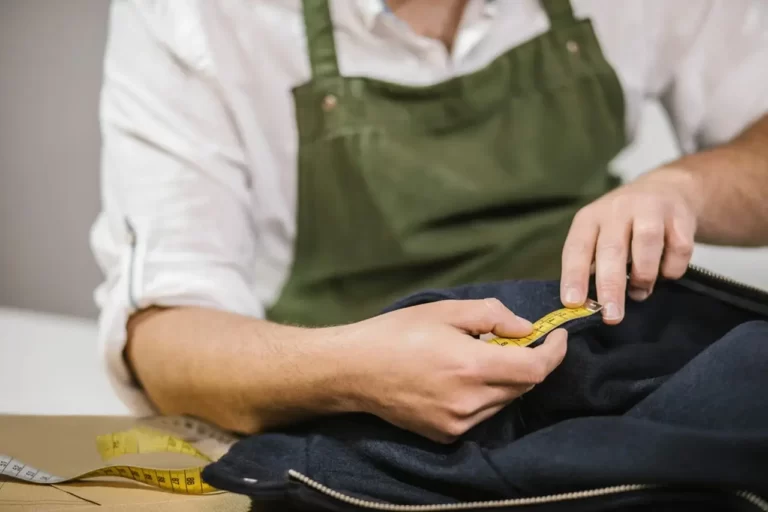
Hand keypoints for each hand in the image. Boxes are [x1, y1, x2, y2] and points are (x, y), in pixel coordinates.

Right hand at [335, 299, 567, 442]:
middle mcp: (471, 402)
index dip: (554, 353)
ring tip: (477, 358)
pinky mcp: (445, 435)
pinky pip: (480, 415)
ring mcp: (458, 424)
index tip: (556, 337)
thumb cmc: (397, 333)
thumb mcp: (445, 311)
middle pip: (522, 386)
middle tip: (510, 340)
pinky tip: (459, 379)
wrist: (353, 370)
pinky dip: (483, 396)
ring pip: (503, 402)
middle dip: (527, 362)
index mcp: (472, 367)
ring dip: (504, 380)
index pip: (535, 369)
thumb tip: (525, 330)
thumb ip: (492, 316)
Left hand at [560, 167, 700, 323]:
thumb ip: (593, 266)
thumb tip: (586, 306)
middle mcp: (617, 210)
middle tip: (611, 315)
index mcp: (589, 218)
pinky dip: (672, 269)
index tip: (573, 303)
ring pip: (647, 244)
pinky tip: (664, 272)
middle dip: (611, 286)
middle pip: (612, 249)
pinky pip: (679, 248)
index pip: (577, 248)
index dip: (574, 276)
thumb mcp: (598, 236)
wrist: (665, 189)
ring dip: (643, 275)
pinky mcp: (680, 215)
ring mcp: (650, 209)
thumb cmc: (623, 225)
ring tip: (639, 292)